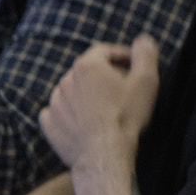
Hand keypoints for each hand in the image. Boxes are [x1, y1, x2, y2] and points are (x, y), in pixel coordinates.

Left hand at [39, 37, 158, 172]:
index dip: (121, 55)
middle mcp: (65, 80)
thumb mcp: (146, 81)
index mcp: (87, 66)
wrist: (104, 155)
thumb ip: (145, 54)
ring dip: (87, 95)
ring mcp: (55, 103)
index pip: (104, 51)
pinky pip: (58, 112)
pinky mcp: (49, 125)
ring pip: (72, 92)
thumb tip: (143, 40)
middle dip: (105, 76)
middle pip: (88, 71)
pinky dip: (69, 114)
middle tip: (123, 89)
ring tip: (105, 109)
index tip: (133, 65)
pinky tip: (83, 122)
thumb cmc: (126, 117)